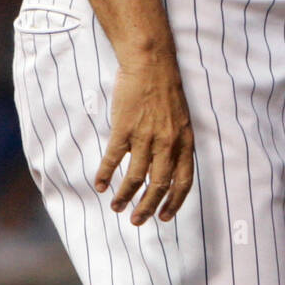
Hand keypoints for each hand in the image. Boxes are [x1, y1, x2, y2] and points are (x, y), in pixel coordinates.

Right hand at [95, 56, 194, 222]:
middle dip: (147, 208)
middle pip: (159, 185)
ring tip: (116, 207)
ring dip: (124, 196)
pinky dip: (105, 175)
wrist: (151, 63)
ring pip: (135, 177)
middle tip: (136, 220)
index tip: (164, 217)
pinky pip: (113, 159)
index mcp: (184, 141)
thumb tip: (165, 169)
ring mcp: (145, 136)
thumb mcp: (181, 120)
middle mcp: (167, 142)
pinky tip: (100, 185)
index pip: (183, 181)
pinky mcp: (125, 129)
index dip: (174, 203)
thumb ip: (175, 145)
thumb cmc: (166, 90)